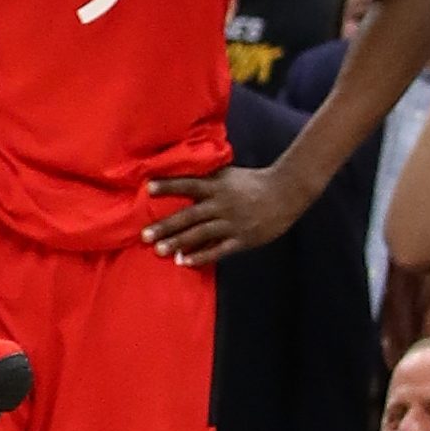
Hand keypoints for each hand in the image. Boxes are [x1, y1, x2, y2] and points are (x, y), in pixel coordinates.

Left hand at [144, 162, 307, 265]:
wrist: (284, 194)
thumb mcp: (227, 173)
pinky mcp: (242, 239)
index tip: (147, 188)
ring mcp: (232, 223)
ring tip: (160, 250)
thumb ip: (206, 175)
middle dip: (166, 226)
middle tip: (145, 235)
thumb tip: (181, 169)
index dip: (168, 186)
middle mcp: (221, 204)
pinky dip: (201, 256)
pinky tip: (184, 261)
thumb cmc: (251, 182)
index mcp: (216, 186)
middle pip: (189, 215)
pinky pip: (219, 250)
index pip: (188, 184)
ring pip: (201, 234)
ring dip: (179, 243)